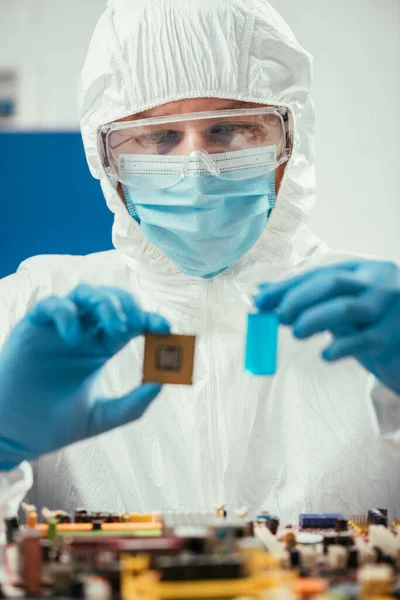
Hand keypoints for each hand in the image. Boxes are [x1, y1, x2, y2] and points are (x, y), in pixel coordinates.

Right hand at [0, 284, 169, 469]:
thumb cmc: (55, 425)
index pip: (130, 322)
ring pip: (84, 293)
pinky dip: (66, 312)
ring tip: (115, 327)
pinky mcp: (32, 328)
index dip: (150, 320)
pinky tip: (74, 337)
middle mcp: (82, 332)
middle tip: (139, 325)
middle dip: (129, 306)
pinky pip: (51, 305)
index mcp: (100, 347)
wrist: (16, 436)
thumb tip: (162, 383)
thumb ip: (133, 404)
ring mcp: (57, 328)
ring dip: (104, 302)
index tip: (166, 329)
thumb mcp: (101, 417)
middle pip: (111, 300)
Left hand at [255, 260, 399, 394]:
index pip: (318, 274)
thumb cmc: (372, 324)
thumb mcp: (342, 306)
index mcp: (362, 271)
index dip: (286, 287)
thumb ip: (307, 298)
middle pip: (332, 283)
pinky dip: (342, 346)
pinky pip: (366, 340)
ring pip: (347, 308)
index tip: (260, 301)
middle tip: (279, 317)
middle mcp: (377, 282)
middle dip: (299, 298)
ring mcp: (390, 308)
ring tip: (296, 332)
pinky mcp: (396, 336)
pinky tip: (326, 355)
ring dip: (315, 318)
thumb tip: (260, 293)